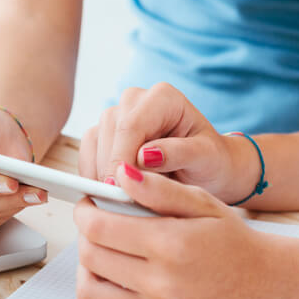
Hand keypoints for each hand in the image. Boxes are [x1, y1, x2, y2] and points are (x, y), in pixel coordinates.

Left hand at [72, 162, 286, 298]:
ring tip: (103, 258)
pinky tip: (117, 287)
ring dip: (88, 271)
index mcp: (171, 245)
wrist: (268, 289)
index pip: (99, 228)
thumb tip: (121, 173)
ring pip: (90, 293)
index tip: (87, 206)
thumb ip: (158, 189)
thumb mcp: (202, 203)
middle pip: (90, 257)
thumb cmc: (233, 243)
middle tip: (98, 229)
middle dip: (86, 237)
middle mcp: (163, 286)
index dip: (85, 212)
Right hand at [79, 83, 259, 203]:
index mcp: (162, 97)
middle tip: (124, 201)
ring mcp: (116, 115)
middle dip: (113, 170)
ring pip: (94, 142)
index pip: (130, 126)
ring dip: (103, 174)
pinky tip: (113, 193)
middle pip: (108, 133)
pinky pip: (87, 153)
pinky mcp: (103, 134)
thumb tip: (144, 156)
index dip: (120, 158)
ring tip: (127, 197)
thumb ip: (179, 153)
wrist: (209, 171)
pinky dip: (94, 175)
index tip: (119, 189)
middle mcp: (135, 100)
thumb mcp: (206, 159)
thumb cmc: (211, 162)